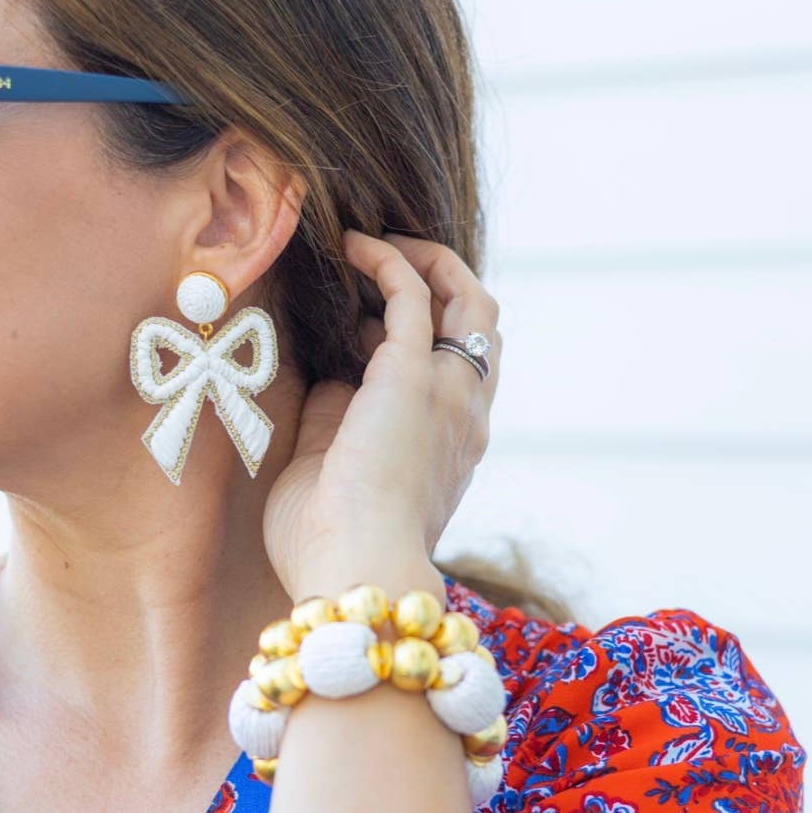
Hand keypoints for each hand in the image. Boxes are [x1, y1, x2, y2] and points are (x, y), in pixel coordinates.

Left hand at [262, 231, 501, 600]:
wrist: (353, 569)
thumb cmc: (332, 546)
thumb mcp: (336, 475)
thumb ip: (339, 422)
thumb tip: (329, 379)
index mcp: (451, 449)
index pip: (461, 372)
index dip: (423, 337)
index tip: (368, 326)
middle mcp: (466, 415)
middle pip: (482, 326)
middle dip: (445, 284)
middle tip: (393, 264)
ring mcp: (449, 392)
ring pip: (468, 298)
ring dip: (426, 261)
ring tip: (378, 243)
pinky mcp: (415, 373)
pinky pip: (413, 292)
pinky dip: (387, 260)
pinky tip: (353, 247)